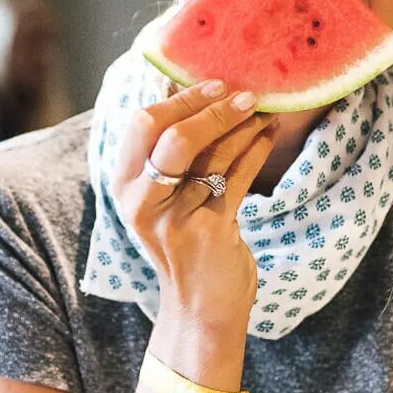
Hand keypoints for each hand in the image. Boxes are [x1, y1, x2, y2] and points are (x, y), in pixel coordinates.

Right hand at [112, 80, 277, 330]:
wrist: (201, 309)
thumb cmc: (186, 247)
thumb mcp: (164, 201)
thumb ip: (170, 158)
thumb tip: (193, 94)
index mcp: (125, 186)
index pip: (142, 124)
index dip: (179, 98)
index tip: (213, 82)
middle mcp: (142, 201)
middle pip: (172, 136)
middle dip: (210, 108)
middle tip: (244, 93)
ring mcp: (174, 218)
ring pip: (211, 155)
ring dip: (241, 126)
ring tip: (264, 109)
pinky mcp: (209, 231)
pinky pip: (237, 177)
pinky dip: (256, 150)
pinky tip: (268, 135)